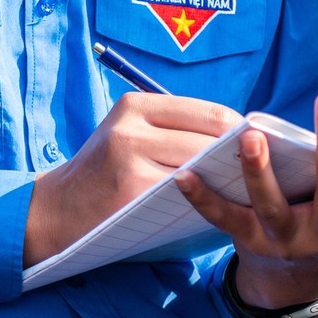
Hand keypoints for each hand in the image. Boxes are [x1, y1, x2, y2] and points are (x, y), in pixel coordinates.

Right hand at [24, 92, 239, 265]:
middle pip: (209, 138)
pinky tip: (218, 210)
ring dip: (226, 180)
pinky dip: (206, 201)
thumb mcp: (131, 136)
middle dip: (238, 157)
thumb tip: (241, 139)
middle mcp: (131, 126)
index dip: (240, 132)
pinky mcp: (131, 190)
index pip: (209, 112)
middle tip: (259, 174)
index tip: (257, 149)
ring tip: (244, 191)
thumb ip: (175, 131)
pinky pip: (184, 194)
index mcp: (136, 105)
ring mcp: (129, 158)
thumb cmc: (106, 175)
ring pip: (201, 166)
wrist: (57, 211)